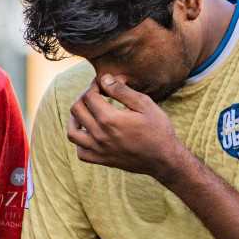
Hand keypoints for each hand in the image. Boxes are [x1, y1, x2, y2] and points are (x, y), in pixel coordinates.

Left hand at [67, 74, 188, 181]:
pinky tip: (91, 135)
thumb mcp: (145, 105)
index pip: (90, 95)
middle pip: (77, 109)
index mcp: (109, 119)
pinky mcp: (102, 160)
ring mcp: (99, 149)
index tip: (105, 83)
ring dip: (76, 119)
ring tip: (87, 113)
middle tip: (98, 95)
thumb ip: (122, 91)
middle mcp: (100, 134)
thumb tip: (105, 79)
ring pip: (72, 132)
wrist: (166, 159)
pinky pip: (81, 152)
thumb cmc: (159, 130)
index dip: (95, 85)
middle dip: (85, 97)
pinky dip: (81, 142)